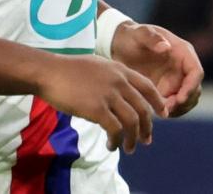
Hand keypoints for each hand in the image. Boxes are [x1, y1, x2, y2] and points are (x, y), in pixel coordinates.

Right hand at [37, 55, 165, 152]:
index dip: (157, 102)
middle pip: (143, 108)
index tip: (163, 114)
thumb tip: (119, 94)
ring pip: (132, 121)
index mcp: (120, 70)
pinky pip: (115, 129)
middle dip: (148, 127)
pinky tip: (111, 145)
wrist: (49, 72)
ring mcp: (109, 95)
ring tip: (130, 148)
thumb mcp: (97, 65)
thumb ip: (111, 77)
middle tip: (147, 139)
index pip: (148, 86)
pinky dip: (116, 140)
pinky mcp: (97, 109)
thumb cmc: (67, 69)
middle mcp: (119, 82)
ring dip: (133, 138)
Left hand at [111, 22, 203, 117]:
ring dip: (178, 109)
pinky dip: (169, 110)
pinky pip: (174, 105)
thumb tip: (166, 47)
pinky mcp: (167, 90)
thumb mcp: (139, 34)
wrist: (121, 45)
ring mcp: (176, 80)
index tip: (180, 98)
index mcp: (183, 52)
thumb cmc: (132, 36)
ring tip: (161, 112)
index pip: (196, 72)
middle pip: (194, 90)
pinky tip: (156, 112)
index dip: (191, 87)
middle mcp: (183, 67)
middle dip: (184, 102)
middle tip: (167, 108)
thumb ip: (152, 38)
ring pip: (187, 100)